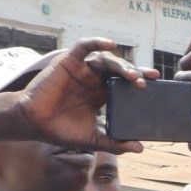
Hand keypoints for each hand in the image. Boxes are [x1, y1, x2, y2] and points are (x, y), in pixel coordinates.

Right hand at [0, 37, 153, 152]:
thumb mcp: (93, 139)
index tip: (158, 87)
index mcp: (102, 94)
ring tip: (133, 75)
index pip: (125, 85)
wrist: (33, 123)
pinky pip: (83, 47)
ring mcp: (82, 70)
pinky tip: (110, 44)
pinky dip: (96, 42)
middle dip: (135, 73)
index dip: (140, 83)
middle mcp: (95, 80)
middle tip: (149, 80)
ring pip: (106, 59)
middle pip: (120, 71)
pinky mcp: (68, 61)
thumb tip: (140, 148)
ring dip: (121, 64)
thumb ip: (115, 143)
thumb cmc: (61, 130)